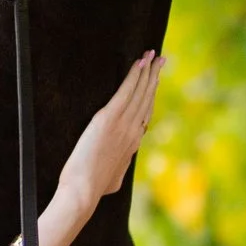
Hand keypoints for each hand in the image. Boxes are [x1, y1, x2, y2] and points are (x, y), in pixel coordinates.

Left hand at [58, 50, 164, 205]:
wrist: (84, 192)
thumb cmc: (93, 188)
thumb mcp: (114, 177)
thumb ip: (120, 166)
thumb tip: (119, 166)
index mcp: (133, 143)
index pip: (146, 113)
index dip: (152, 94)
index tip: (155, 81)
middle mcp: (133, 131)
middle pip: (148, 98)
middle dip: (154, 76)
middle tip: (161, 59)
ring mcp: (123, 125)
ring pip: (140, 92)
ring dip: (147, 71)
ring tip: (152, 54)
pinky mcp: (108, 119)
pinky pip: (125, 93)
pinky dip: (133, 76)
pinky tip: (139, 63)